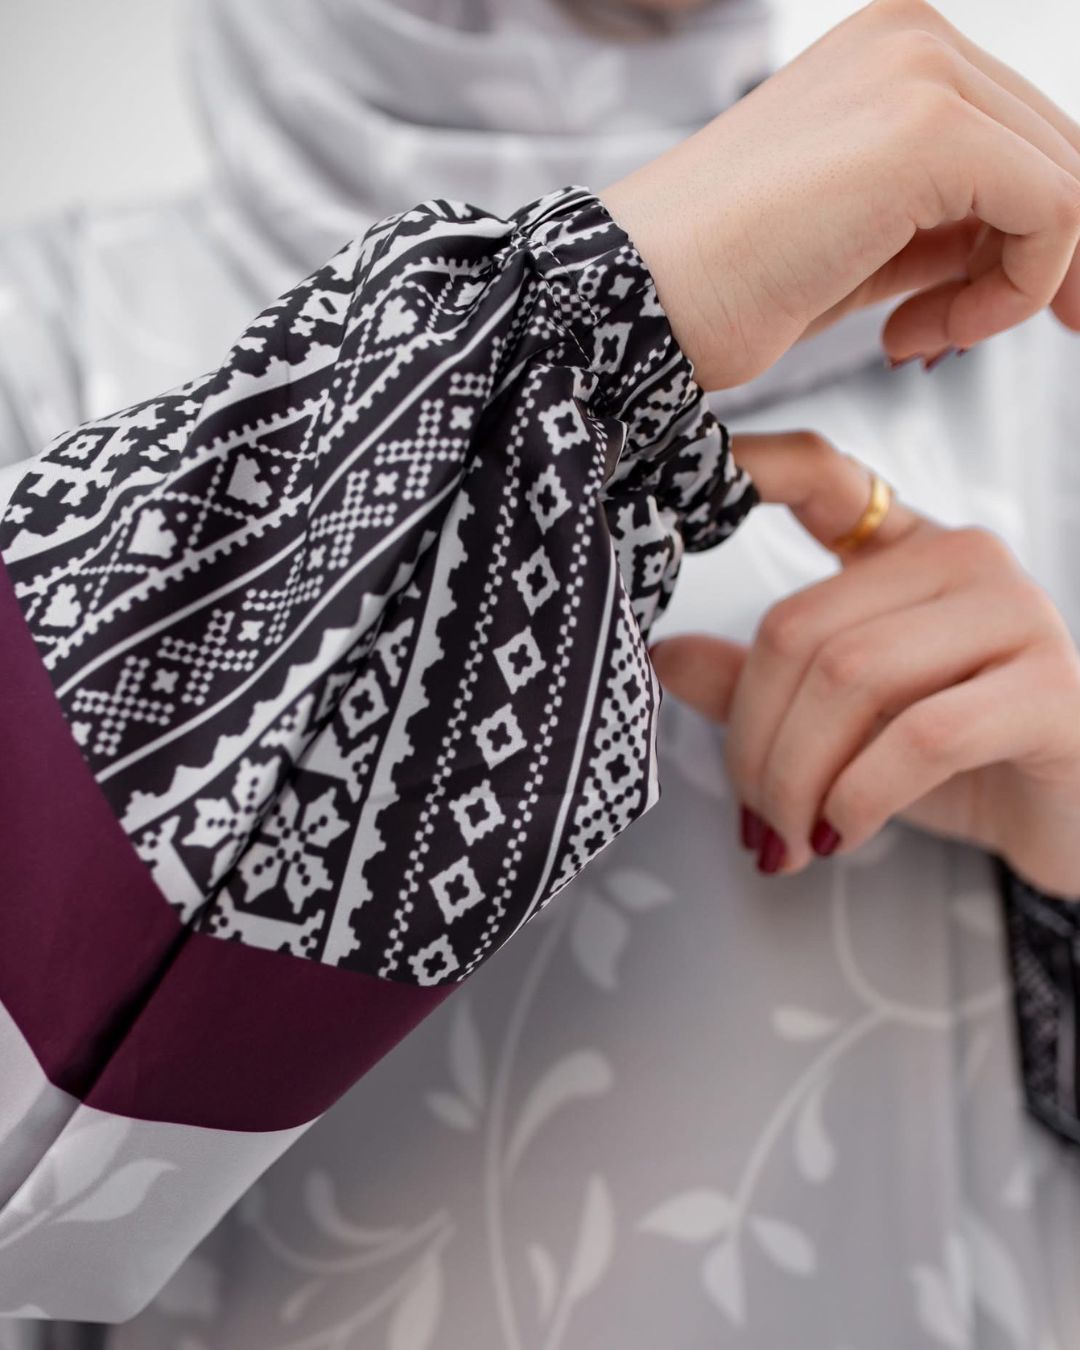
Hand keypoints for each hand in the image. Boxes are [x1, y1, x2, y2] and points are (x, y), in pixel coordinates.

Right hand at [599, 0, 1079, 389]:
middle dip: (1039, 264)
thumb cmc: (712, 286)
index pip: (1020, 135)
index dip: (1031, 237)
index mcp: (886, 52)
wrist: (630, 300)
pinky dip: (1012, 291)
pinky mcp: (927, 127)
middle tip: (964, 337)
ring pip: (1065, 182)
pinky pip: (1054, 211)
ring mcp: (919, 71)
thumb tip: (1026, 247)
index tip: (980, 316)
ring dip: (1013, 286)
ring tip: (924, 339)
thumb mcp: (855, 246)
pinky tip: (918, 333)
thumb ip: (942, 227)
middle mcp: (909, 38)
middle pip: (1056, 151)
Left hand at [649, 431, 1079, 897]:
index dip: (752, 467)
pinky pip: (922, 737)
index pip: (821, 476)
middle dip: (754, 741)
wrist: (1074, 821)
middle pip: (800, 627)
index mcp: (905, 545)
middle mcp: (963, 557)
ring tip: (792, 836)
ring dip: (798, 778)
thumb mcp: (843, 724)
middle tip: (753, 813)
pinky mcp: (1051, 690)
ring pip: (850, 678)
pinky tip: (843, 831)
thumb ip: (760, 685)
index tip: (680, 491)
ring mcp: (1016, 613)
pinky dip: (860, 796)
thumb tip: (665, 655)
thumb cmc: (960, 766)